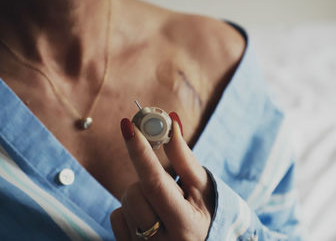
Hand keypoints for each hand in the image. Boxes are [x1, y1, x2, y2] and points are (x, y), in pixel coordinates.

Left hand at [110, 113, 214, 240]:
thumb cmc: (206, 215)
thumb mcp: (203, 188)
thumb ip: (184, 158)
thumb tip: (171, 122)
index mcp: (185, 226)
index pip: (155, 183)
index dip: (141, 152)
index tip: (128, 126)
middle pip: (135, 192)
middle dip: (147, 180)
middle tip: (169, 187)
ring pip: (124, 203)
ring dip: (141, 196)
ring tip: (162, 207)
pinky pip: (116, 217)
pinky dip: (130, 211)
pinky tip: (150, 219)